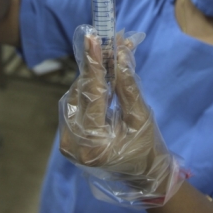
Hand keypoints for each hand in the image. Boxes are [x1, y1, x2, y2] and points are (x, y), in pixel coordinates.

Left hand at [58, 25, 184, 207]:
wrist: (142, 175)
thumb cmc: (146, 148)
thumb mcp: (141, 116)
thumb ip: (127, 85)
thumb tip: (120, 52)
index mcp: (93, 143)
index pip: (92, 94)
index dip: (93, 63)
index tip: (93, 37)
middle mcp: (72, 143)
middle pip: (81, 92)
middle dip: (96, 65)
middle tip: (111, 41)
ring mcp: (66, 141)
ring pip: (76, 94)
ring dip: (93, 74)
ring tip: (111, 56)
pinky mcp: (67, 135)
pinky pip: (75, 102)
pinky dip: (89, 87)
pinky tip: (103, 75)